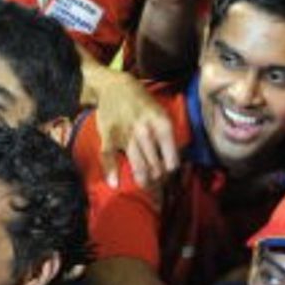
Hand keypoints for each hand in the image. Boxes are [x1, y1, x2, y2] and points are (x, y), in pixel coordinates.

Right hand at [90, 66, 178, 188]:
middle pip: (155, 166)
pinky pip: (109, 157)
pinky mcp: (108, 136)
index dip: (173, 174)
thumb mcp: (161, 114)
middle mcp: (145, 131)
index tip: (172, 182)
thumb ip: (167, 137)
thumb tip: (176, 163)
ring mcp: (126, 134)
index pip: (171, 158)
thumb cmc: (142, 103)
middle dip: (160, 184)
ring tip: (150, 195)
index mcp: (162, 125)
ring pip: (137, 165)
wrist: (114, 86)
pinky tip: (115, 185)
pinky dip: (111, 172)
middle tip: (162, 198)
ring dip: (145, 183)